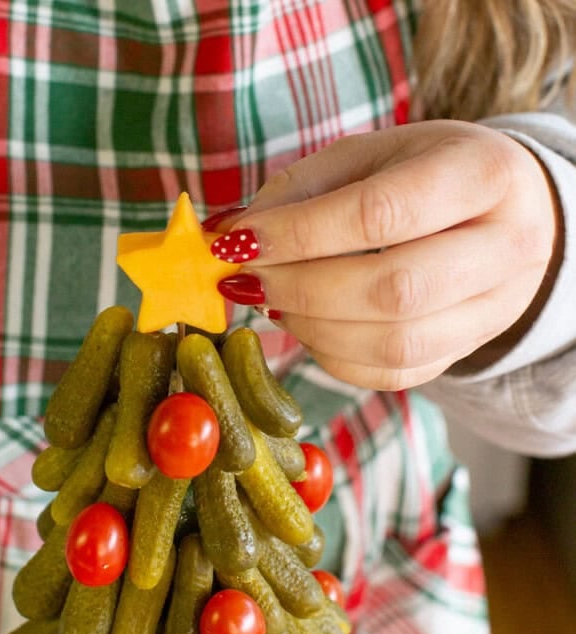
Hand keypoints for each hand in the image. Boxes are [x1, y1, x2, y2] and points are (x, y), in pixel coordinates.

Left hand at [211, 120, 560, 389]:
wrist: (511, 213)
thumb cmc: (425, 174)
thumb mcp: (370, 156)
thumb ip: (299, 192)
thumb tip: (226, 236)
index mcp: (485, 174)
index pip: (381, 214)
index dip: (298, 234)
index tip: (235, 241)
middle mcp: (506, 246)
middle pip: (393, 289)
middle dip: (300, 288)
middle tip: (245, 278)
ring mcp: (494, 310)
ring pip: (394, 343)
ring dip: (312, 328)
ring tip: (272, 300)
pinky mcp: (466, 351)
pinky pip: (392, 373)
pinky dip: (332, 355)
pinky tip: (307, 324)